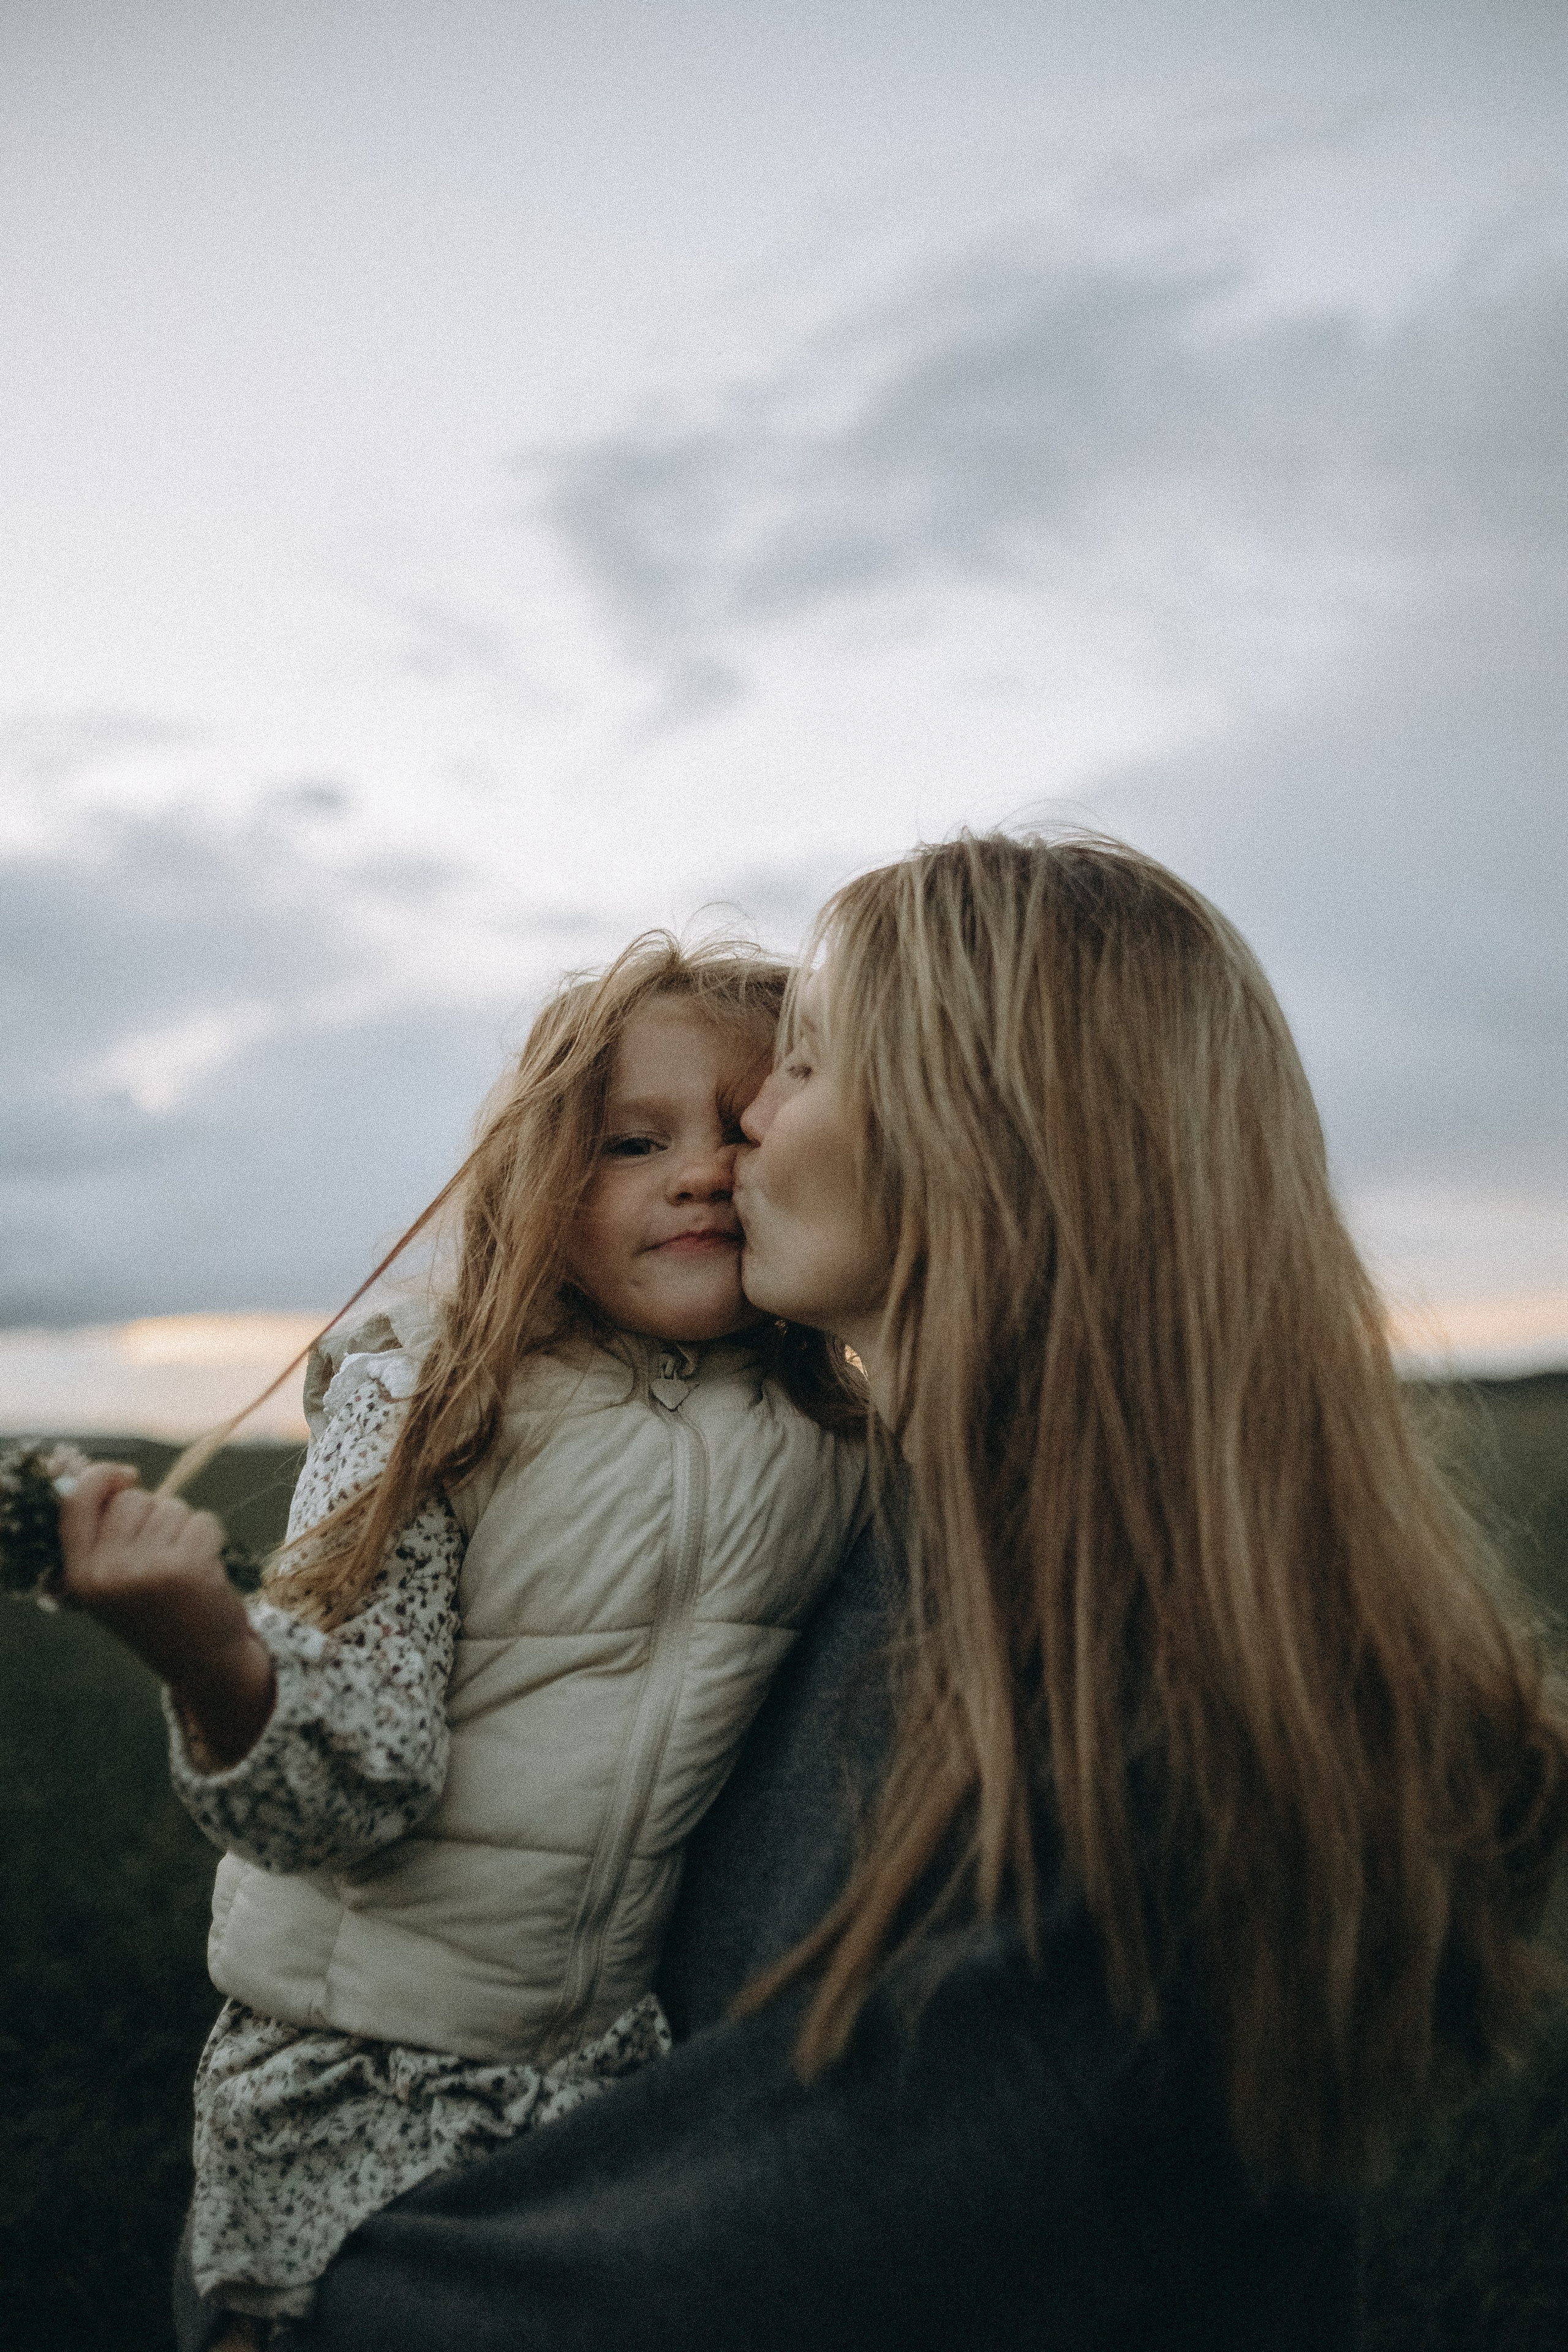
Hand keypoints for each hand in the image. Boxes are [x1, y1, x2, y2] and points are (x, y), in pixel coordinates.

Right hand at [57, 1464, 275, 1765]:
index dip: (101, 1477)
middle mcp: (106, 1573)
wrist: (203, 1664)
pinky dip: (210, 1536)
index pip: (76, 1503)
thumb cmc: (161, 1614)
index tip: (128, 1474)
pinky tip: (205, 1572)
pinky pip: (202, 1519)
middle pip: (133, 1499)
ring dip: (185, 1528)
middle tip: (165, 1553)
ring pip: (172, 1507)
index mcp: (81, 1575)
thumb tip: (115, 1476)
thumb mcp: (115, 1583)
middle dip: (155, 1513)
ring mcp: (145, 1570)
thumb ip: (105, 1536)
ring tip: (184, 1568)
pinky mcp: (185, 1567)